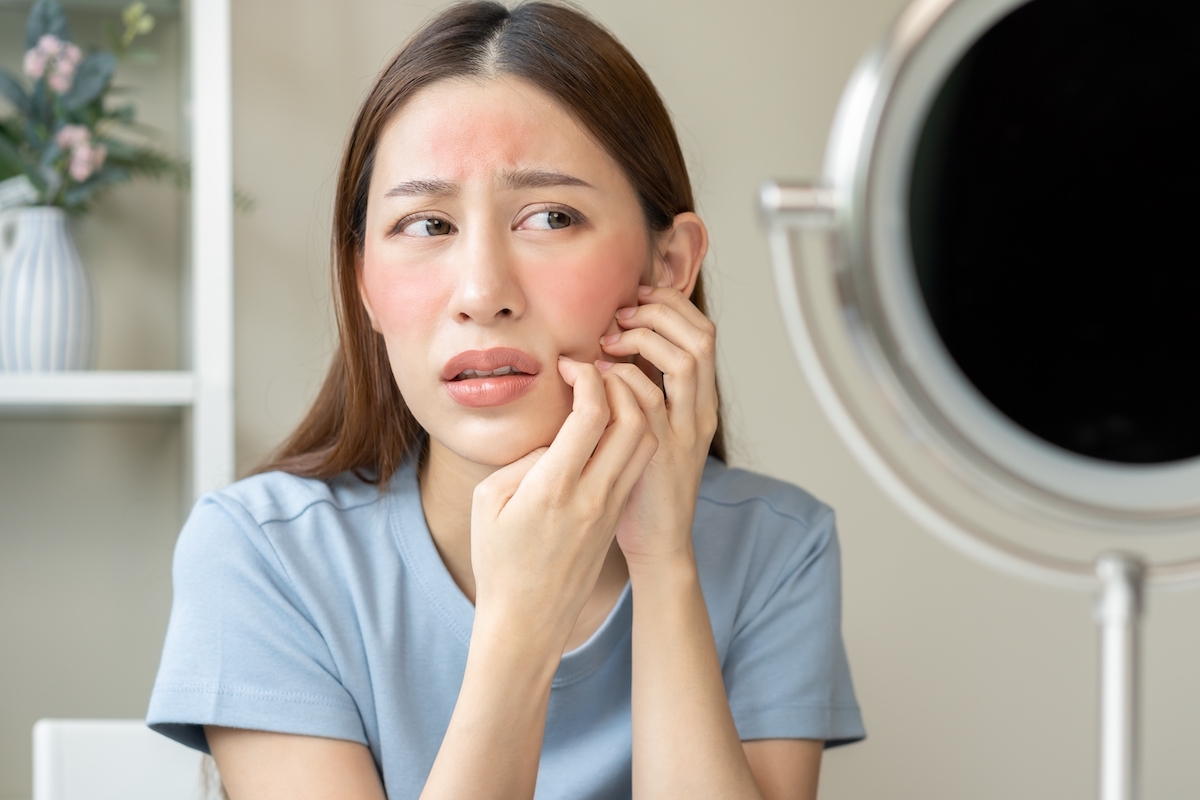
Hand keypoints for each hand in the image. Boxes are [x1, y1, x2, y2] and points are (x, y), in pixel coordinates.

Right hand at [468, 356, 657, 651]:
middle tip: (595, 371)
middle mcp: (592, 495)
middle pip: (634, 420)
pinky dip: (633, 434)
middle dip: (620, 382)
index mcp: (554, 487)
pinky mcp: (617, 517)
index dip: (586, 376)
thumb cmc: (498, 561)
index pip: (592, 413)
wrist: (528, 621)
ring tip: (606, 394)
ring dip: (633, 407)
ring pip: (645, 441)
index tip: (569, 367)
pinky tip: (609, 426)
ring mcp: (611, 508)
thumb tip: (556, 435)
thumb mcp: (490, 502)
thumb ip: (524, 460)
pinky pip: (637, 464)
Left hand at [598, 285, 718, 569]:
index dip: (673, 306)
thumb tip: (610, 350)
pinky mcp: (663, 451)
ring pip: (685, 361)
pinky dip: (623, 377)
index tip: (636, 299)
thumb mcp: (650, 429)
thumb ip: (641, 391)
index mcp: (700, 401)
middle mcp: (701, 410)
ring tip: (610, 340)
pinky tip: (598, 375)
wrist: (658, 541)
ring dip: (643, 339)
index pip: (704, 333)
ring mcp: (686, 430)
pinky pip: (649, 399)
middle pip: (702, 338)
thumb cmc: (642, 483)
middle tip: (621, 312)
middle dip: (661, 312)